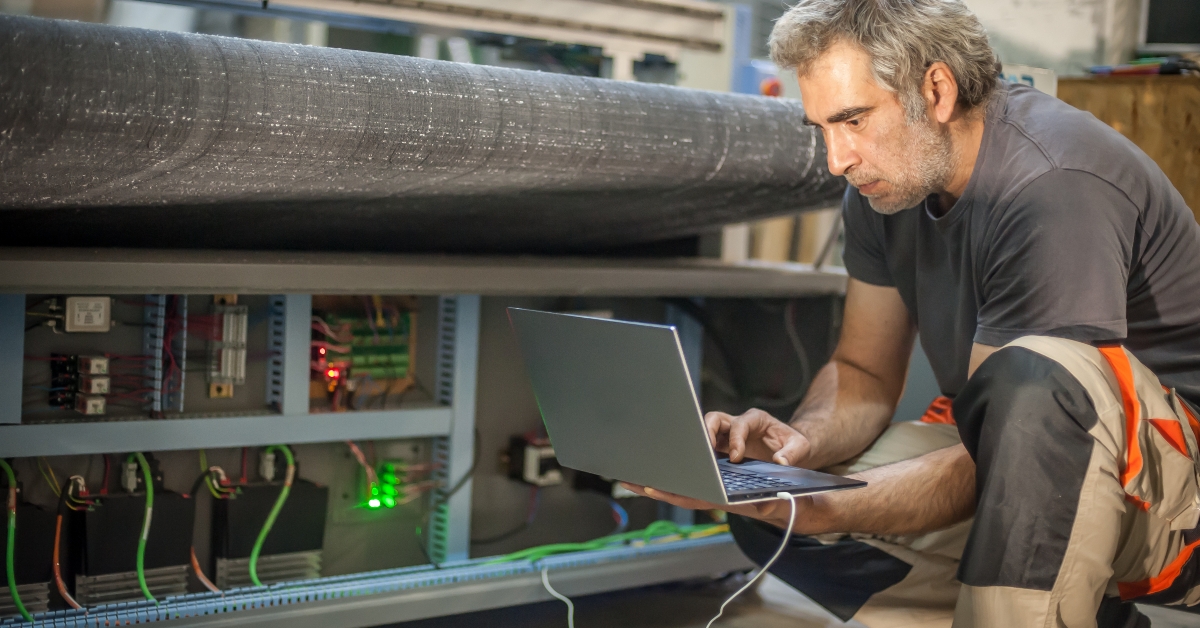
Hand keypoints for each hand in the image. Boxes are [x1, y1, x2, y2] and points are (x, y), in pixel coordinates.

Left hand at [618, 482, 786, 521]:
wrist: (800, 503)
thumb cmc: (792, 502)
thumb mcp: (785, 501)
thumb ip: (774, 503)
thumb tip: (765, 504)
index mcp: (729, 499)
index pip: (696, 497)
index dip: (673, 493)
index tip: (652, 488)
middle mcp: (719, 491)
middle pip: (681, 489)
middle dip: (654, 486)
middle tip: (626, 481)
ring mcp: (719, 482)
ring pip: (684, 481)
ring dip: (659, 478)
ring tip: (633, 472)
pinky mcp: (723, 473)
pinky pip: (694, 472)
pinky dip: (676, 469)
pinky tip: (660, 465)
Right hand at [704, 408, 810, 466]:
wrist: (790, 450)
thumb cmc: (793, 444)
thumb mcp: (801, 446)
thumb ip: (792, 453)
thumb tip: (780, 462)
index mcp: (756, 419)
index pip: (739, 424)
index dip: (735, 439)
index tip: (736, 457)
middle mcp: (739, 424)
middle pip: (715, 419)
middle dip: (708, 431)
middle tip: (706, 452)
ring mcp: (729, 435)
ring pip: (708, 431)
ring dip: (702, 444)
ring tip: (702, 461)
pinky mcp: (725, 448)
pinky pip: (711, 449)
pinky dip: (707, 457)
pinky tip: (707, 471)